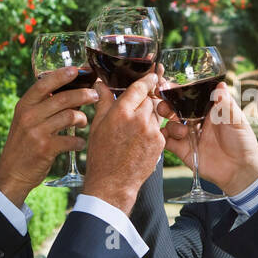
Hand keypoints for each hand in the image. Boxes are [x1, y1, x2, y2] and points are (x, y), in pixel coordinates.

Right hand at [0, 67, 97, 205]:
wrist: (11, 173)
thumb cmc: (24, 145)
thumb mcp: (26, 121)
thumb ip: (44, 108)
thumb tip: (74, 94)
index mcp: (24, 106)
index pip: (44, 84)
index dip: (61, 75)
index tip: (76, 70)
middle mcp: (29, 116)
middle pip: (63, 98)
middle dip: (83, 95)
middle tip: (94, 96)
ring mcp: (37, 132)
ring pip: (70, 116)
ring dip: (82, 119)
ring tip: (83, 122)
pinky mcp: (45, 148)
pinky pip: (72, 140)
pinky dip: (79, 142)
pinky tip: (79, 144)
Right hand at [81, 72, 164, 214]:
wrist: (113, 182)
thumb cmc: (101, 155)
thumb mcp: (97, 125)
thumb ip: (103, 101)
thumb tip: (101, 82)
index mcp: (121, 112)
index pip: (140, 87)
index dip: (148, 80)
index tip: (152, 74)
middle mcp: (138, 119)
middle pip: (150, 100)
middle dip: (145, 102)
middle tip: (135, 110)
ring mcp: (151, 131)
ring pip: (156, 114)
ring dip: (149, 117)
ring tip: (135, 129)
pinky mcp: (160, 143)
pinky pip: (159, 129)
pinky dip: (152, 131)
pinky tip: (140, 141)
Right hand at [160, 82, 257, 195]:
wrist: (241, 169)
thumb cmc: (243, 142)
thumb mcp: (237, 120)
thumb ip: (226, 104)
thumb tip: (221, 85)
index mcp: (209, 110)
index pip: (190, 97)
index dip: (178, 91)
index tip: (167, 86)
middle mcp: (196, 121)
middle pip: (175, 109)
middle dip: (166, 105)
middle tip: (165, 107)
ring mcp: (189, 136)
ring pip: (170, 124)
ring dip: (171, 125)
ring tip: (183, 132)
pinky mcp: (184, 150)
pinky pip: (168, 142)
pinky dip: (164, 138)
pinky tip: (169, 138)